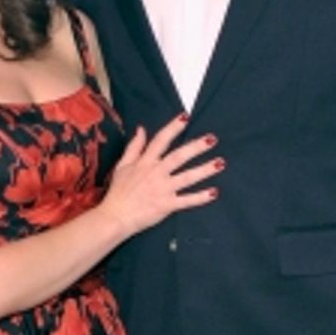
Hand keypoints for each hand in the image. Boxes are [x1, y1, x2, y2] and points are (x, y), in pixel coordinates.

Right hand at [101, 116, 221, 236]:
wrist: (115, 216)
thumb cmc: (118, 192)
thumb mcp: (122, 165)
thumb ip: (134, 147)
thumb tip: (141, 129)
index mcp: (145, 162)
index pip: (161, 140)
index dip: (173, 128)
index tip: (186, 117)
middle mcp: (156, 173)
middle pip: (179, 157)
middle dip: (196, 147)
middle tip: (212, 139)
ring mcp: (163, 189)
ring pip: (187, 177)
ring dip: (205, 170)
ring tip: (220, 163)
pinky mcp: (167, 205)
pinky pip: (187, 200)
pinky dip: (201, 197)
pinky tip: (214, 192)